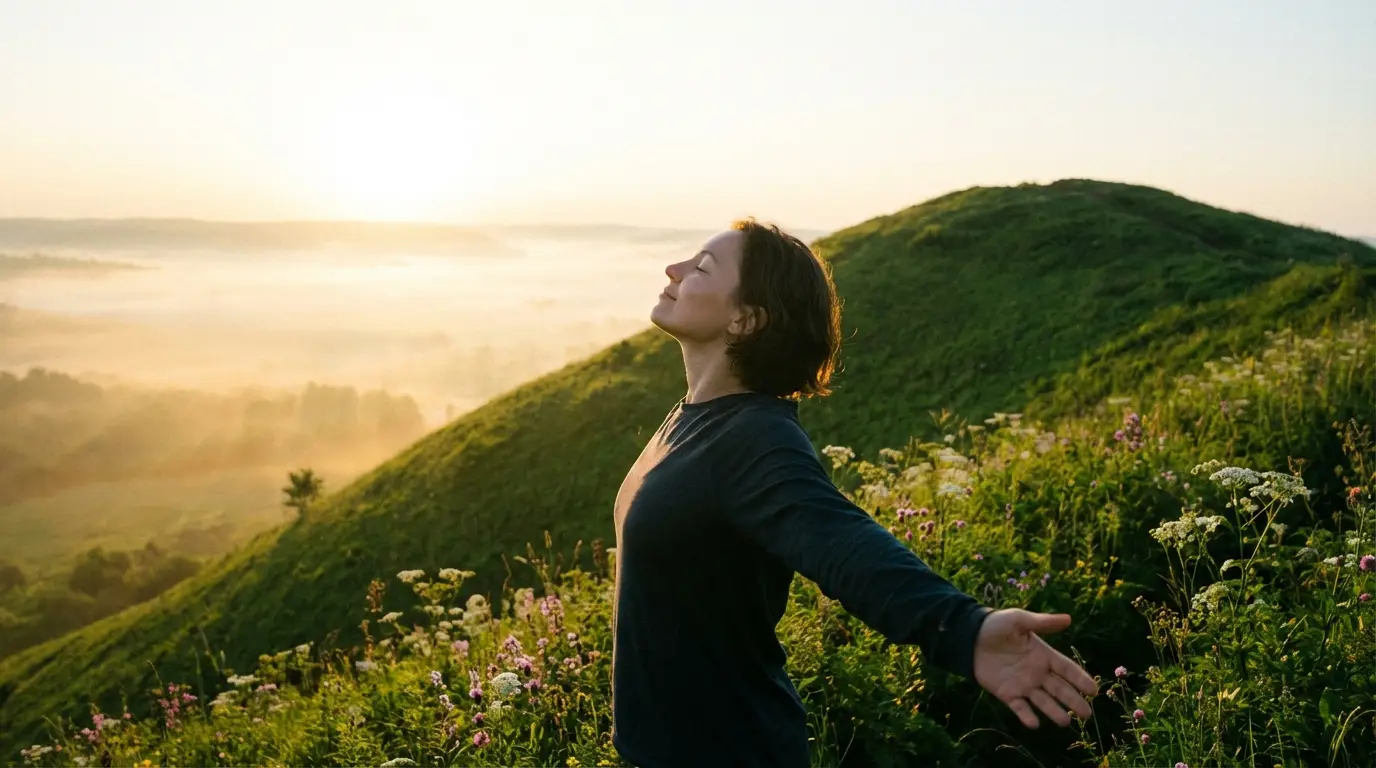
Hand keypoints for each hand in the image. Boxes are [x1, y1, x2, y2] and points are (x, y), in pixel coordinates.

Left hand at [972, 608, 1097, 727]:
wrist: (969, 637)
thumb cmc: (995, 625)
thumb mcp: (1019, 620)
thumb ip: (1043, 623)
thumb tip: (1068, 619)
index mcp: (1043, 655)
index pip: (1067, 669)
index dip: (1080, 679)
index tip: (1093, 691)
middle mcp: (1037, 673)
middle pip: (1060, 689)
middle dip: (1073, 701)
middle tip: (1087, 713)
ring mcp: (1023, 685)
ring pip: (1043, 701)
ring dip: (1054, 712)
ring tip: (1065, 722)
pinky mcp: (1007, 693)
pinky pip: (1019, 707)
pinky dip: (1026, 716)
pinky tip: (1034, 723)